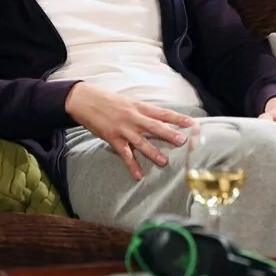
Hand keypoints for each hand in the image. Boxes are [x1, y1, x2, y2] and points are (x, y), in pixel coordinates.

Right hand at [64, 82, 194, 180]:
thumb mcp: (128, 101)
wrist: (84, 100)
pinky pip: (124, 154)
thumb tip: (159, 118)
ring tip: (164, 162)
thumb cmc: (108, 100)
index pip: (162, 113)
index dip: (177, 118)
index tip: (191, 123)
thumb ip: (143, 110)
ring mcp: (123, 128)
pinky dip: (131, 165)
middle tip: (183, 142)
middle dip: (169, 134)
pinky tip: (138, 175)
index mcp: (139, 106)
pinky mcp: (112, 138)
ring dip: (153, 152)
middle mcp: (133, 117)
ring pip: (141, 142)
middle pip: (154, 126)